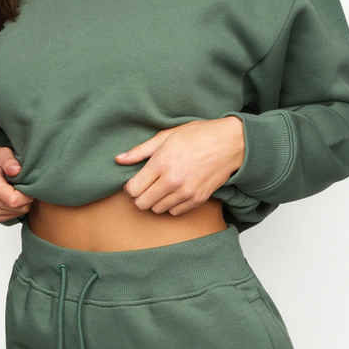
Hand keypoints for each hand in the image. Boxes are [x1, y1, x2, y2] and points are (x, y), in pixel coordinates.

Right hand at [0, 146, 34, 222]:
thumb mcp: (0, 153)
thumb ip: (9, 160)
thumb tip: (17, 170)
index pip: (14, 200)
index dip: (27, 195)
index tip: (29, 185)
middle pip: (17, 208)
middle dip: (26, 198)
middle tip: (24, 185)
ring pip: (16, 214)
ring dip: (22, 204)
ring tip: (16, 190)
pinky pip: (11, 217)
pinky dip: (15, 208)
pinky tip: (11, 197)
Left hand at [114, 117, 244, 215]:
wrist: (230, 143)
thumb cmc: (198, 136)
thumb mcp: (166, 136)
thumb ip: (140, 150)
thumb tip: (118, 159)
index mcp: (161, 163)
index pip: (132, 189)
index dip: (131, 186)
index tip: (136, 180)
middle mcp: (172, 181)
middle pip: (142, 203)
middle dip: (140, 196)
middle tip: (147, 185)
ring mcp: (185, 192)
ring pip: (157, 209)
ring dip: (156, 201)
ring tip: (163, 187)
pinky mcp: (197, 200)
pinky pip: (174, 212)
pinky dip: (171, 205)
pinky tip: (175, 192)